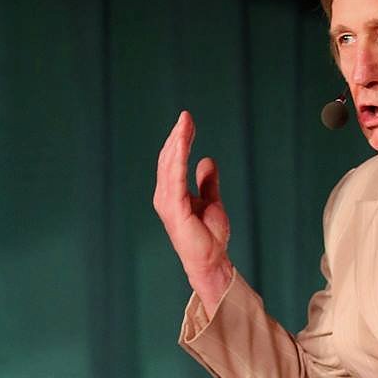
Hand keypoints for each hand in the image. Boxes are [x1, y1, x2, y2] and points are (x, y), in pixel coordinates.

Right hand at [153, 111, 232, 312]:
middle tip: (186, 117)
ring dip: (177, 142)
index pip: (173, 161)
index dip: (180, 140)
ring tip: (184, 123)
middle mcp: (165, 197)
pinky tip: (183, 143)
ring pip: (170, 165)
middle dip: (178, 136)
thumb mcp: (211, 201)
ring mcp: (167, 203)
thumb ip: (207, 182)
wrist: (212, 261)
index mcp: (172, 194)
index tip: (188, 121)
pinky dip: (179, 158)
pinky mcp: (175, 209)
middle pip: (169, 159)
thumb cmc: (209, 237)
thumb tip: (206, 160)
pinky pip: (176, 178)